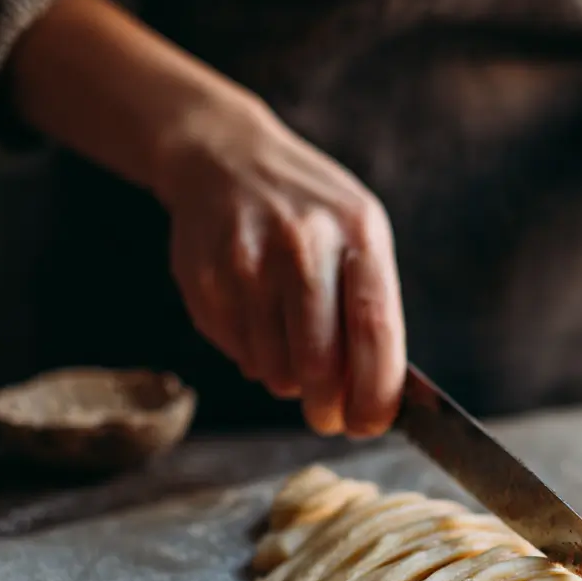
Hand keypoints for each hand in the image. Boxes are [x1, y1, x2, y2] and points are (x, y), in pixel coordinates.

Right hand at [157, 98, 404, 435]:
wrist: (224, 157)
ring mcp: (247, 261)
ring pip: (276, 369)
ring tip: (294, 349)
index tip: (371, 423)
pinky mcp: (204, 279)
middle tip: (330, 418)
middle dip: (328, 408)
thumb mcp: (360, 235)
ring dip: (291, 381)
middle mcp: (302, 243)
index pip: (374, 329)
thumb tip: (377, 397)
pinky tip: (259, 322)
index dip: (376, 391)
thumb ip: (373, 309)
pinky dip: (256, 359)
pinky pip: (239, 354)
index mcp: (357, 233)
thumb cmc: (312, 212)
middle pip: (320, 361)